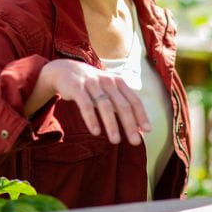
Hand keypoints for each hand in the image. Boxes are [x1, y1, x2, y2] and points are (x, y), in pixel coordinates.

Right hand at [35, 59, 150, 144]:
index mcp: (118, 81)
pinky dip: (91, 119)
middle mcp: (108, 81)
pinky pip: (85, 105)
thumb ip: (120, 103)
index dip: (141, 115)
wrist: (64, 70)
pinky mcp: (77, 88)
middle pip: (122, 105)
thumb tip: (137, 126)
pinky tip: (96, 132)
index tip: (147, 131)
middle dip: (130, 124)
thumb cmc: (92, 84)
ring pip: (105, 105)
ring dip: (111, 124)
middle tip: (135, 142)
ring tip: (115, 141)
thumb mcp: (108, 89)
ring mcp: (92, 83)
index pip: (134, 100)